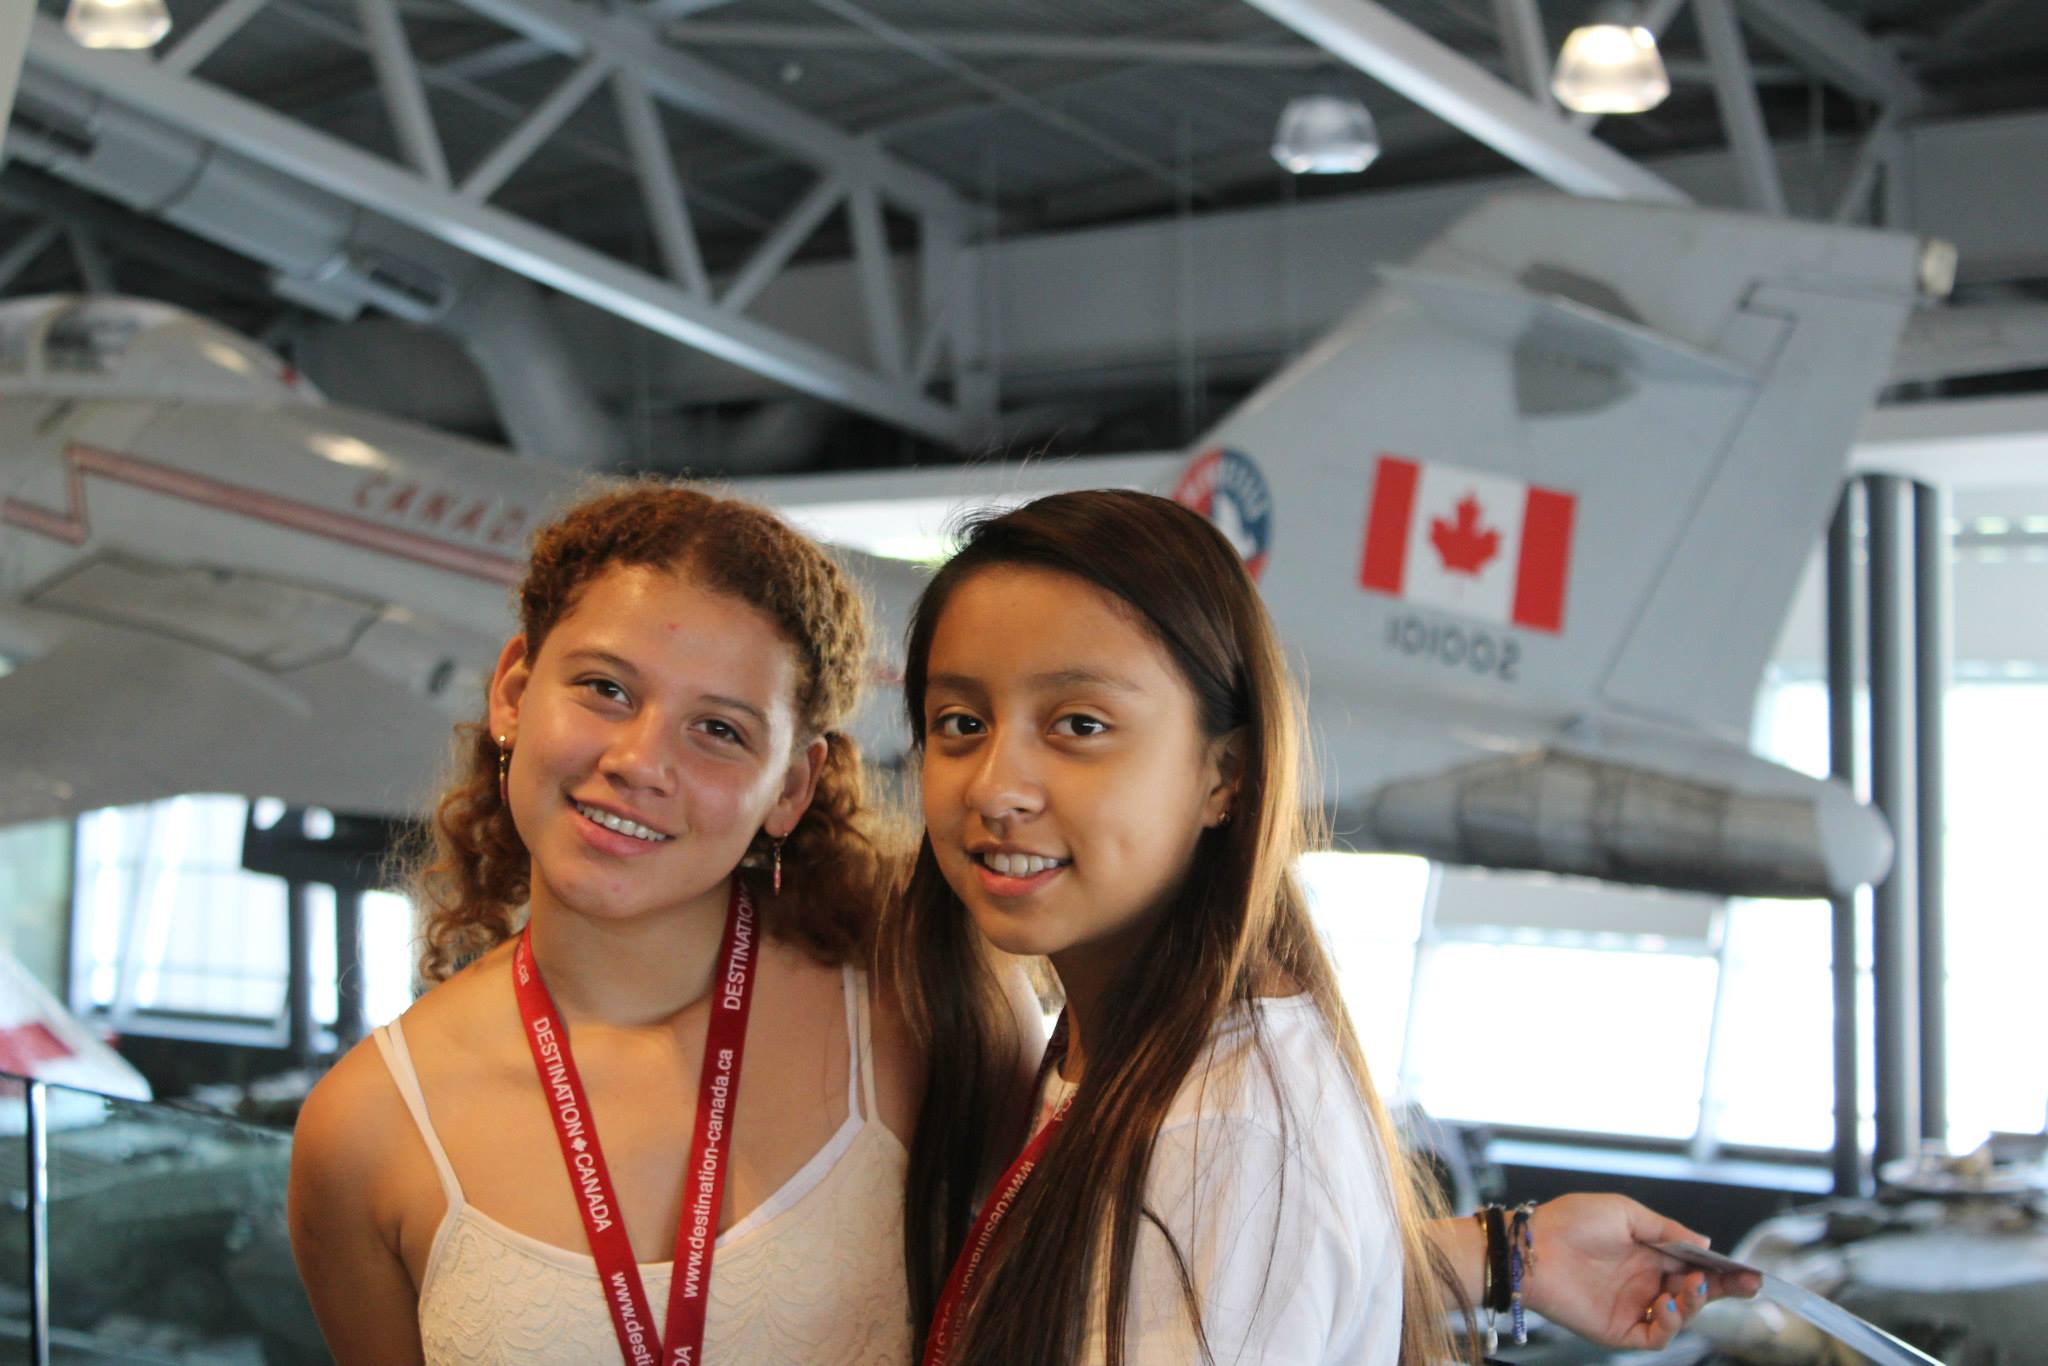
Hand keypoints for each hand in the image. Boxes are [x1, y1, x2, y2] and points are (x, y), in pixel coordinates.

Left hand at [1519, 1194, 1761, 1349]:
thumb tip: (1705, 1244)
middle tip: (1746, 1284)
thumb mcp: (1625, 1213)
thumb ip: (1667, 1231)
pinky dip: (1669, 1324)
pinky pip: (1656, 1335)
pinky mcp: (1619, 1329)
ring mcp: (1633, 1307)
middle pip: (1695, 1293)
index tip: (1749, 1271)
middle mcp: (1644, 1282)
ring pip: (1681, 1316)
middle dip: (1723, 1289)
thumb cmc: (1572, 1222)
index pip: (1694, 1265)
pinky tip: (1665, 1304)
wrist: (1532, 1248)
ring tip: (1692, 1286)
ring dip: (1695, 1304)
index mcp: (1648, 1253)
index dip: (1723, 1270)